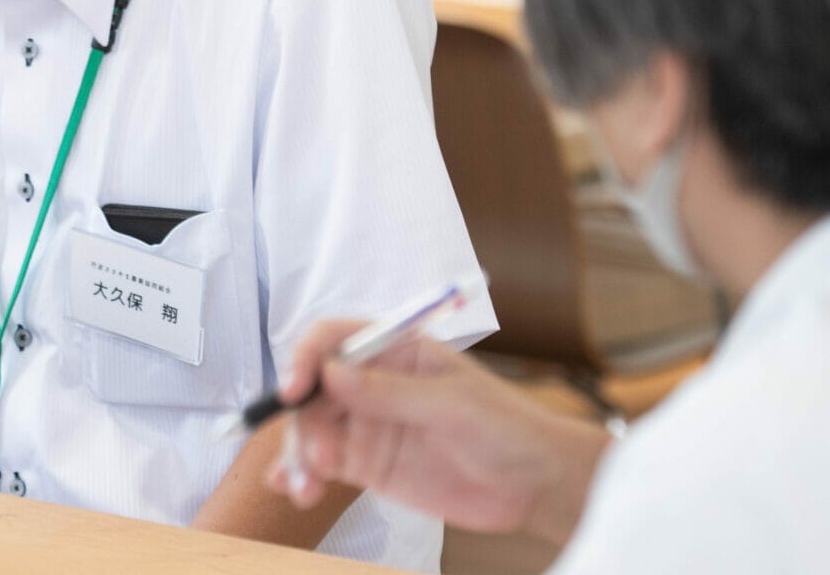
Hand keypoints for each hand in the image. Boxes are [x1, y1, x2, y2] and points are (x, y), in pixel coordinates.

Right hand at [264, 319, 610, 544]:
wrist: (535, 485)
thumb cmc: (506, 427)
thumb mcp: (451, 405)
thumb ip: (391, 391)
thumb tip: (331, 373)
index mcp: (394, 349)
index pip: (333, 340)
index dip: (306, 359)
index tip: (294, 390)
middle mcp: (373, 382)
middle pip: (314, 388)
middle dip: (301, 418)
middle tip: (314, 455)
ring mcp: (368, 424)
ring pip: (314, 429)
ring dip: (299, 453)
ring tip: (305, 487)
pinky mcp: (368, 465)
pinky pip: (325, 465)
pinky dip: (303, 474)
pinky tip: (294, 490)